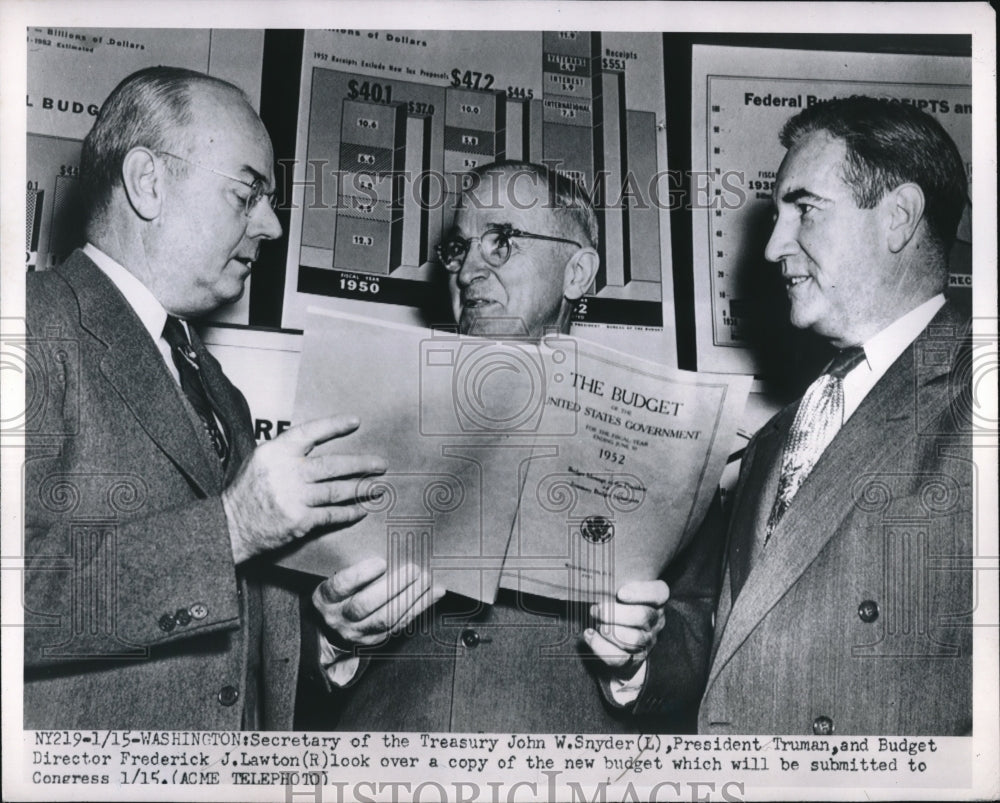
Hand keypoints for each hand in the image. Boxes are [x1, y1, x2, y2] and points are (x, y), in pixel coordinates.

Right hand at [222, 415, 385, 562]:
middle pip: (332, 465)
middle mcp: (286, 472)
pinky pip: (332, 514)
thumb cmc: (246, 492)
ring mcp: (294, 497)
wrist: (229, 527)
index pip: (310, 432)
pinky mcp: (299, 521)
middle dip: (361, 465)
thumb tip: (318, 443)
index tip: (355, 422)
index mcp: (275, 452)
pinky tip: (361, 510)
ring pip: (337, 491)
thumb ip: (286, 452)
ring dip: (361, 489)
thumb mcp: (259, 461)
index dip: (334, 426)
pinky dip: (349, 512)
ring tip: (377, 487)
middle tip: (380, 464)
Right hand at [312, 556, 444, 647]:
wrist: (331, 631)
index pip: (340, 586)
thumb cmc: (337, 595)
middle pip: (364, 605)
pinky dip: (419, 608)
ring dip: (411, 597)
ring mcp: (358, 632)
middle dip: (392, 587)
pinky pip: (400, 625)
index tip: (381, 562)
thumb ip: (349, 565)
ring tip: (427, 580)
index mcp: (326, 598)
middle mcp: (339, 617)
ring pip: (386, 618)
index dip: (360, 575)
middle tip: (413, 569)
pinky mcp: (376, 640)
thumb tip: (384, 543)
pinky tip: (433, 593)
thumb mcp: (332, 578)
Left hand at [584, 580, 668, 677]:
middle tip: (596, 609)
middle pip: (643, 617)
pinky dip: (601, 646)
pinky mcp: (633, 660)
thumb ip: (613, 586)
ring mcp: (646, 642)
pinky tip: (589, 634)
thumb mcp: (619, 592)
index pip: (659, 593)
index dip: (641, 592)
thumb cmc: (616, 606)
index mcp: (655, 601)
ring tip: (595, 622)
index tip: (620, 593)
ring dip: (610, 631)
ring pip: (634, 639)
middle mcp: (654, 621)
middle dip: (616, 613)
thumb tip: (593, 582)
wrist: (617, 640)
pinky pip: (619, 658)